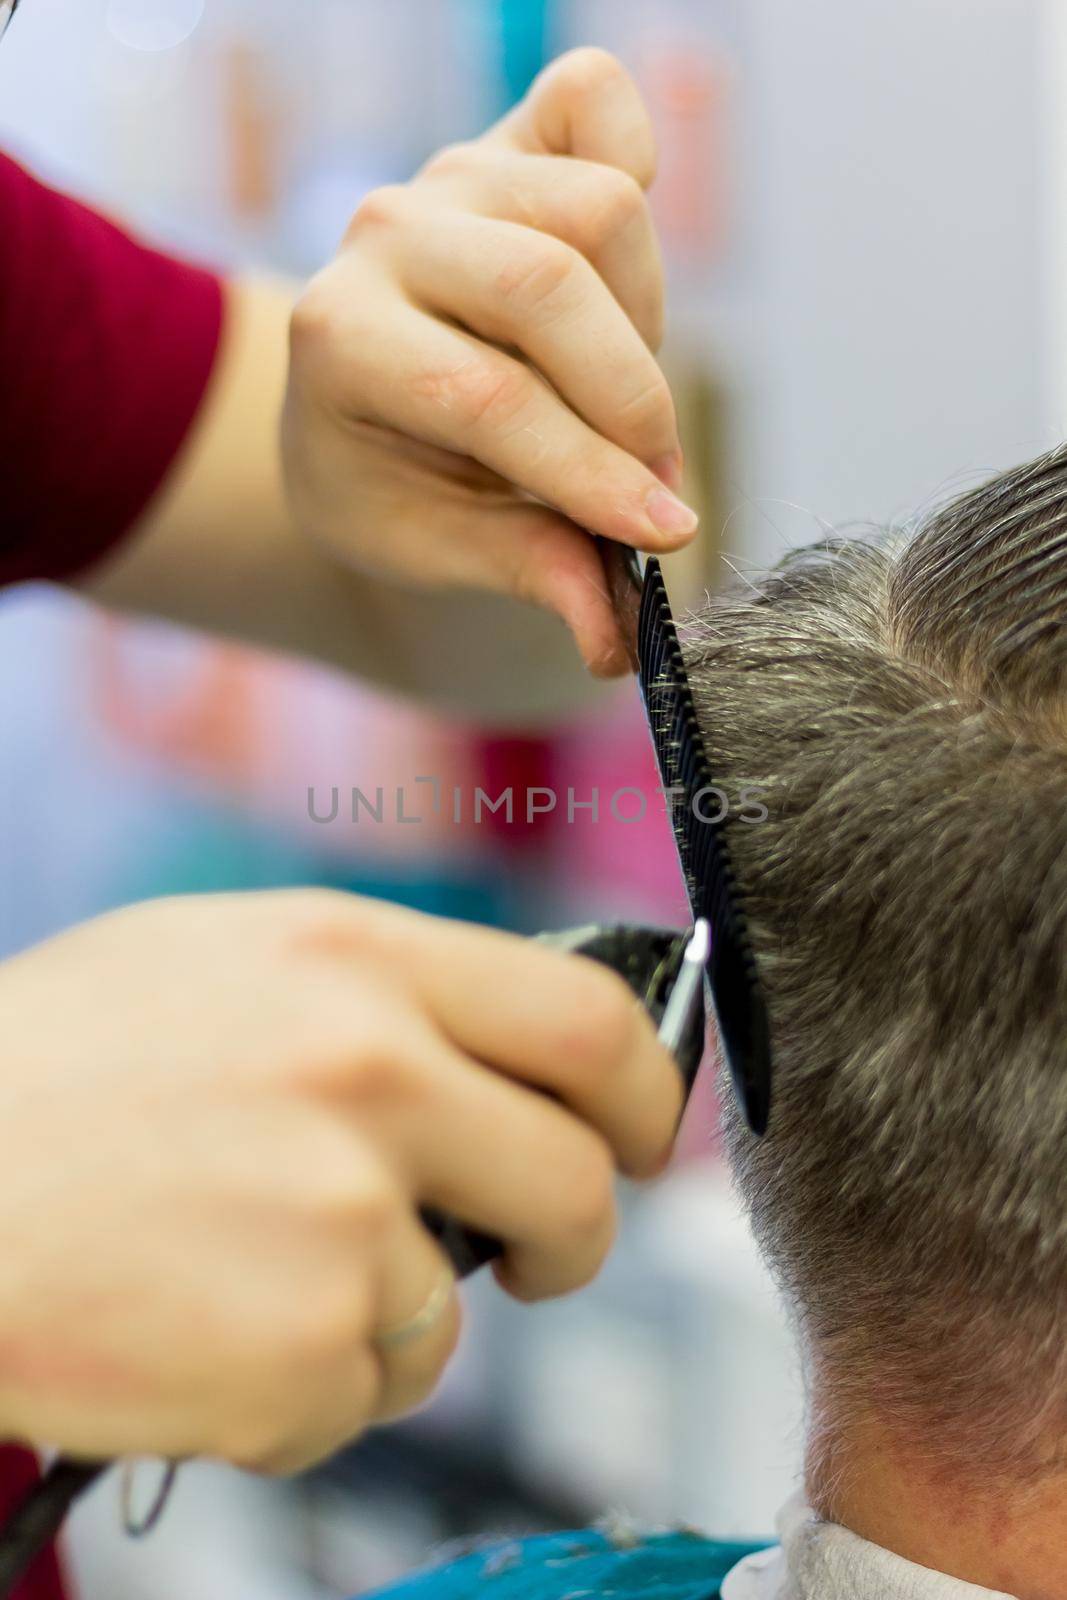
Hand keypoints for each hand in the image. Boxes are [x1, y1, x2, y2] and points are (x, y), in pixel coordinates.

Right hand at [0, 891, 680, 1472]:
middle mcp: (371, 1074)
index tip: (637, 1142)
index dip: (647, 1094)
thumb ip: (384, 997)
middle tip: (531, 1260)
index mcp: (358, 958)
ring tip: (239, 1276)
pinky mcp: (295, 1351)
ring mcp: (340, 1218)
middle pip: (576, 1185)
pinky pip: (354, 1398)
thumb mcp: (225, 961)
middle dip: (569, 1243)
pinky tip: (192, 1330)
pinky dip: (293, 1390)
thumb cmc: (54, 1068)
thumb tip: (514, 1069)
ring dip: (376, 1323)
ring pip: (449, 1319)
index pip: (589, 1024)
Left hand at [281, 48, 697, 677]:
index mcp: (340, 338)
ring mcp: (451, 178)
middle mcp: (387, 234)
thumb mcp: (429, 544)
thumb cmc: (388, 479)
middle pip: (553, 285)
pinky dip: (636, 157)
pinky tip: (624, 270)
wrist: (353, 401)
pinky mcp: (509, 142)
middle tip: (653, 484)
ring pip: (600, 210)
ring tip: (618, 397)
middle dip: (631, 403)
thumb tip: (616, 639)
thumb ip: (524, 572)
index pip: (489, 397)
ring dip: (641, 323)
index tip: (665, 536)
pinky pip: (597, 102)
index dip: (591, 472)